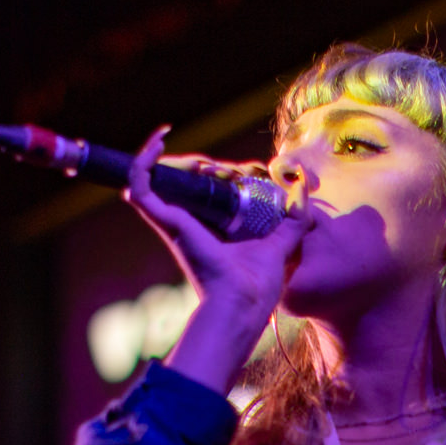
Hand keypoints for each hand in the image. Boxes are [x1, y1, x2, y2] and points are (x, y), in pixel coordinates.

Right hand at [122, 126, 309, 322]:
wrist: (243, 304)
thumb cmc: (256, 285)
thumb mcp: (281, 245)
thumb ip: (293, 221)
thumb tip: (302, 192)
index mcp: (208, 230)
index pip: (199, 191)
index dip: (216, 172)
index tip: (244, 166)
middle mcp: (186, 224)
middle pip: (177, 180)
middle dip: (194, 163)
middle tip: (219, 164)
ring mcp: (173, 222)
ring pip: (153, 177)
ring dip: (161, 155)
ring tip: (173, 140)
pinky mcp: (168, 223)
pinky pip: (142, 186)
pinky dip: (142, 163)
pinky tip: (156, 142)